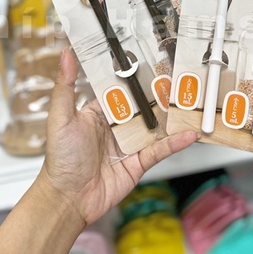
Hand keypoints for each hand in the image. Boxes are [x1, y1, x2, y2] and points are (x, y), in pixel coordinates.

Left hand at [37, 47, 197, 227]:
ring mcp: (130, 143)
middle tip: (182, 78)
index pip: (122, 88)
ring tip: (192, 102)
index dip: (136, 76)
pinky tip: (188, 134)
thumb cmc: (60, 160)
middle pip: (144, 105)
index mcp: (100, 111)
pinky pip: (160, 149)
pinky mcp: (140, 162)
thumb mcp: (61, 117)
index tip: (153, 60)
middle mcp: (117, 125)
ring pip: (157, 126)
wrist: (68, 199)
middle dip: (161, 94)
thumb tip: (66, 54)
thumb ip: (65, 85)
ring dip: (173, 116)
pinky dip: (175, 142)